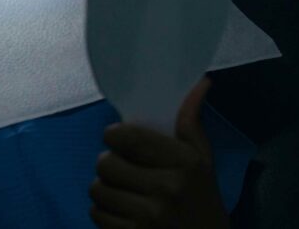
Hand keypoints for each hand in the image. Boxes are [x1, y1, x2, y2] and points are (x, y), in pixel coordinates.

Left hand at [88, 78, 228, 228]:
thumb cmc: (202, 201)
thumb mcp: (203, 162)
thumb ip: (191, 123)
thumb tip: (201, 82)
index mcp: (184, 164)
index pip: (129, 137)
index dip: (114, 135)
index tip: (118, 140)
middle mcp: (166, 189)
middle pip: (106, 162)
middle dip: (109, 165)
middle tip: (123, 170)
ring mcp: (148, 217)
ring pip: (97, 189)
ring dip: (105, 188)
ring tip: (123, 191)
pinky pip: (96, 214)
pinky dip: (104, 212)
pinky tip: (123, 212)